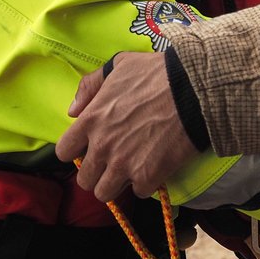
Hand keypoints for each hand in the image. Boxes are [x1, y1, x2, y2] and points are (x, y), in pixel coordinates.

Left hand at [55, 52, 200, 202]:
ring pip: (105, 193)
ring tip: (132, 169)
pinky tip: (155, 166)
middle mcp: (102, 147)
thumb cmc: (157, 73)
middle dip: (98, 172)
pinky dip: (146, 182)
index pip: (63, 152)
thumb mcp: (120, 65)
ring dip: (118, 183)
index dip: (77, 151)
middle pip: (85, 180)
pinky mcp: (148, 176)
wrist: (195, 89)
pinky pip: (138, 192)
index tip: (91, 147)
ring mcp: (124, 164)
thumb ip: (91, 85)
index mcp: (91, 120)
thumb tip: (73, 110)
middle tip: (115, 161)